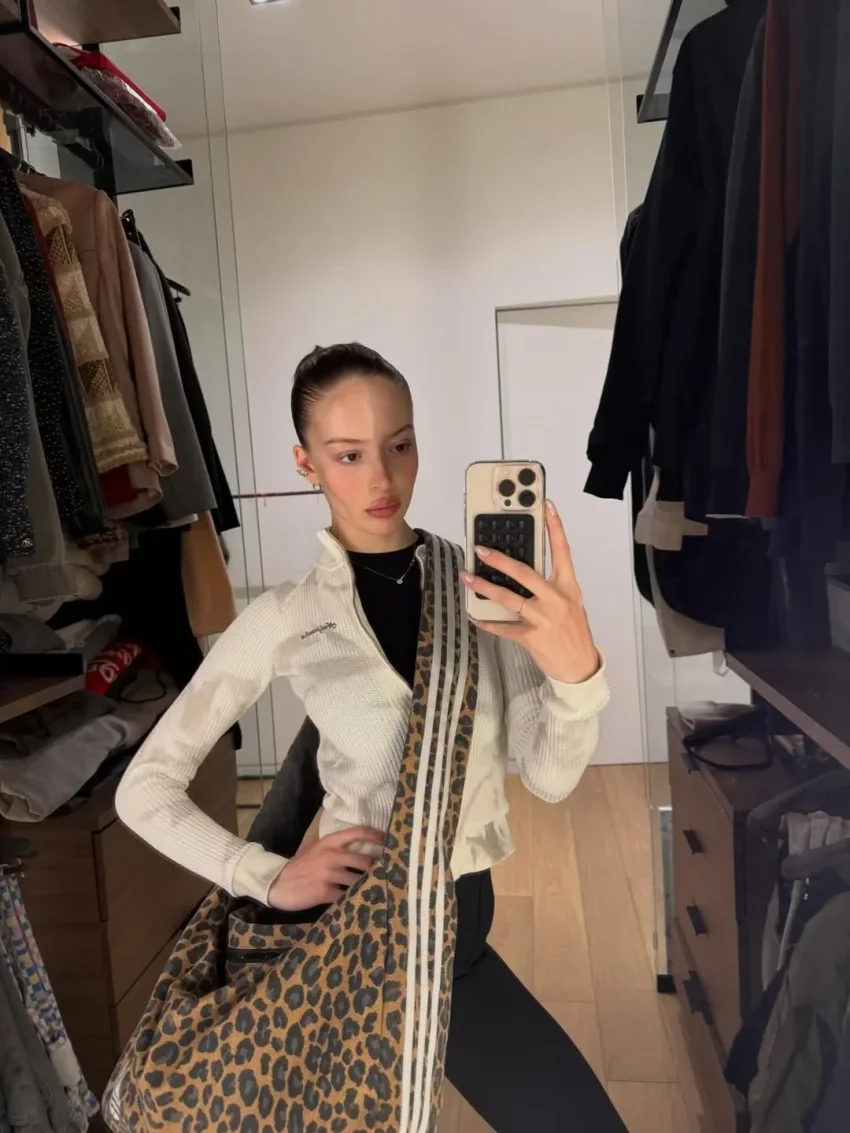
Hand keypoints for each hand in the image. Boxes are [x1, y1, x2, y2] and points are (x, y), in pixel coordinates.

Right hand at [267, 826, 383, 911]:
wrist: (278, 884)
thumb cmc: (300, 866)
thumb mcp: (316, 849)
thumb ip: (335, 846)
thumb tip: (360, 847)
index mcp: (330, 842)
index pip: (358, 832)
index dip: (376, 836)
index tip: (389, 842)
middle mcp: (331, 855)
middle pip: (365, 860)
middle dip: (377, 869)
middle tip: (388, 874)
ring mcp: (328, 874)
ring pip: (358, 879)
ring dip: (368, 885)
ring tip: (378, 890)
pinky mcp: (324, 892)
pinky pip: (346, 896)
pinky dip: (355, 899)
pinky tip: (361, 902)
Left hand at [462, 499, 599, 684]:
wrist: (580, 666)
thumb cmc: (574, 631)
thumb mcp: (571, 603)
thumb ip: (551, 586)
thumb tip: (521, 571)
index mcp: (568, 587)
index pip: (562, 551)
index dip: (555, 527)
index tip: (546, 506)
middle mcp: (556, 599)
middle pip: (524, 573)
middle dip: (499, 559)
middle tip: (481, 549)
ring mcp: (542, 618)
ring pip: (508, 598)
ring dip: (484, 586)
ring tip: (468, 576)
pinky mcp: (530, 637)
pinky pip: (503, 627)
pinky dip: (487, 622)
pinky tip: (475, 616)